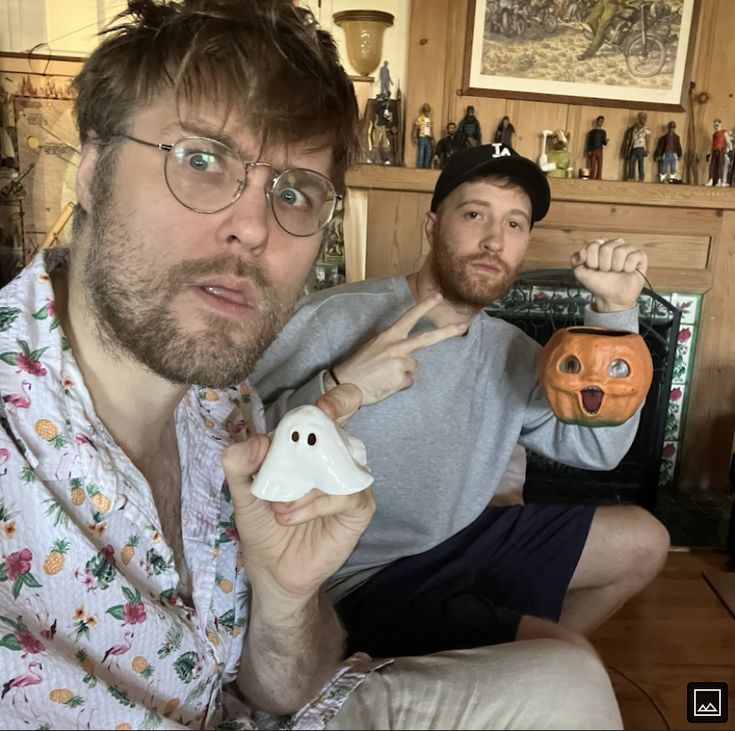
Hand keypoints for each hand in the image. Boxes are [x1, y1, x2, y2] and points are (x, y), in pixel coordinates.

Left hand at [222, 384, 374, 606]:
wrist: (272, 569)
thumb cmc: (263, 524)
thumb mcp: (242, 491)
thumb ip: (239, 463)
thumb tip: (259, 441)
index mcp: (310, 444)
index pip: (335, 410)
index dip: (337, 401)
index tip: (322, 406)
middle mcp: (334, 457)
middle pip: (346, 427)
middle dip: (330, 422)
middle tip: (313, 430)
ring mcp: (349, 480)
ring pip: (339, 462)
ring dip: (305, 482)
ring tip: (278, 504)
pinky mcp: (358, 507)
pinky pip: (345, 494)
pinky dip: (315, 504)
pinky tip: (291, 516)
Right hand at [329, 293, 466, 404]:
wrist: (346, 384)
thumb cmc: (358, 366)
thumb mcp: (374, 346)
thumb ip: (392, 345)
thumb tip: (407, 353)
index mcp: (389, 336)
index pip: (409, 317)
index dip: (424, 307)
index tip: (438, 297)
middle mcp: (397, 347)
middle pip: (427, 339)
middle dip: (447, 332)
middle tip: (463, 326)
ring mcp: (401, 363)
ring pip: (414, 367)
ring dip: (403, 372)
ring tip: (385, 374)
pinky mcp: (402, 379)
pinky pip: (408, 382)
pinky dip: (399, 385)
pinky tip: (386, 383)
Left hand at [570, 238, 646, 311]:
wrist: (610, 298)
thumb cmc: (598, 284)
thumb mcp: (580, 272)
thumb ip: (576, 260)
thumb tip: (583, 251)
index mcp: (600, 246)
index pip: (593, 245)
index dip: (592, 261)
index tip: (594, 269)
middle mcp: (615, 245)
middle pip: (606, 247)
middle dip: (603, 264)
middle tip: (606, 271)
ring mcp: (628, 250)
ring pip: (620, 251)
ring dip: (616, 267)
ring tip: (616, 272)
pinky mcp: (640, 257)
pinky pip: (634, 256)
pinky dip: (628, 267)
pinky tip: (627, 271)